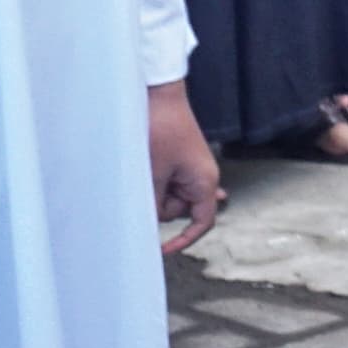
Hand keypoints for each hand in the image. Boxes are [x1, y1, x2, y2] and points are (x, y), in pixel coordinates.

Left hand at [148, 81, 221, 250]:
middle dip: (159, 205)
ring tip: (145, 168)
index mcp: (204, 183)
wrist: (160, 96)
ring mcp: (192, 169)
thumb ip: (152, 203)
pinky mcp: (182, 161)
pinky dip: (158, 183)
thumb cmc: (160, 130)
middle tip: (144, 186)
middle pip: (179, 210)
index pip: (202, 222)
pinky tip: (156, 180)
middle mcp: (203, 178)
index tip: (162, 251)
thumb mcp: (152, 173)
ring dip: (154, 190)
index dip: (184, 240)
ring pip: (170, 196)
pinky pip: (169, 181)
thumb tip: (146, 225)